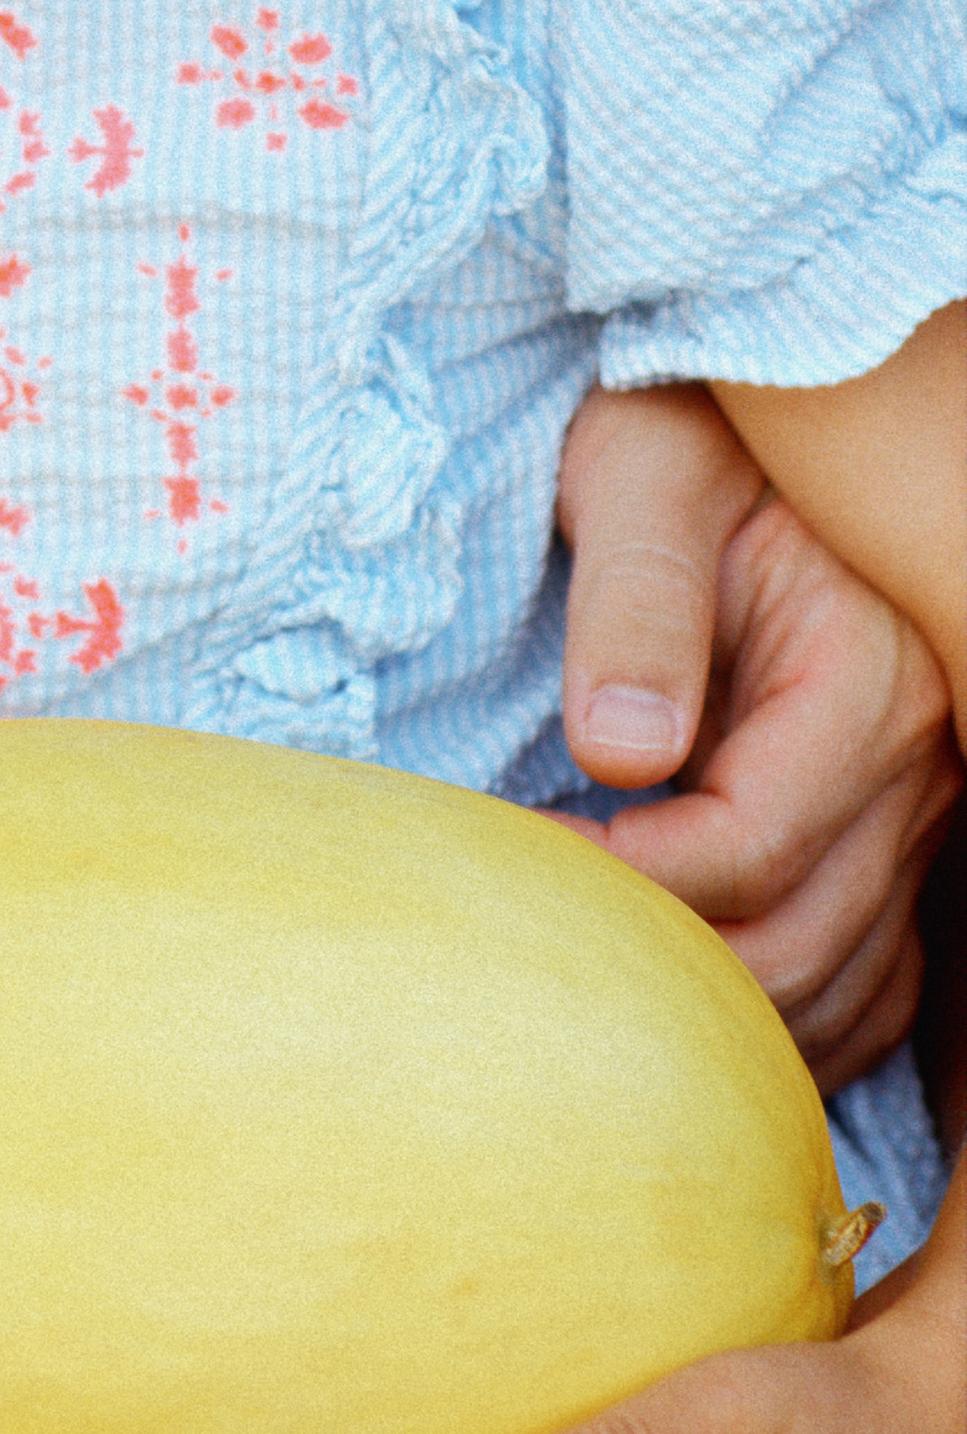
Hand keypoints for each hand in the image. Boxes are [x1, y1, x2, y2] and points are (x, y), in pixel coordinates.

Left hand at [557, 387, 957, 1086]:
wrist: (753, 416)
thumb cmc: (681, 434)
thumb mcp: (640, 478)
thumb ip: (637, 606)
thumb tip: (617, 750)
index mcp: (867, 676)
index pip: (750, 845)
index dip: (622, 882)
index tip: (511, 860)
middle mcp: (922, 759)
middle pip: (798, 941)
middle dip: (655, 967)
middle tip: (523, 937)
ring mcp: (918, 808)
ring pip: (840, 984)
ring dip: (713, 1012)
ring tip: (577, 973)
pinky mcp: (892, 835)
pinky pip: (869, 979)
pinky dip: (782, 1018)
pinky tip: (678, 1004)